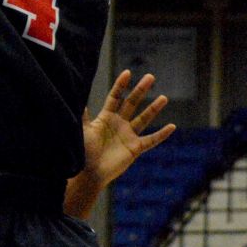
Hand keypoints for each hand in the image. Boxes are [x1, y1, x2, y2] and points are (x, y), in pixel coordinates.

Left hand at [82, 69, 174, 188]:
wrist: (90, 173)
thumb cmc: (83, 151)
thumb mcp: (82, 130)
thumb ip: (82, 114)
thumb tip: (75, 95)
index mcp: (106, 117)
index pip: (115, 97)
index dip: (121, 85)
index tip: (128, 73)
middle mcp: (119, 123)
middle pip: (132, 103)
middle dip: (141, 90)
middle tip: (150, 76)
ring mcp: (128, 135)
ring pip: (143, 119)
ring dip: (154, 109)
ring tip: (164, 97)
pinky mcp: (135, 148)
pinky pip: (151, 140)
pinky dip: (161, 134)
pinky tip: (172, 127)